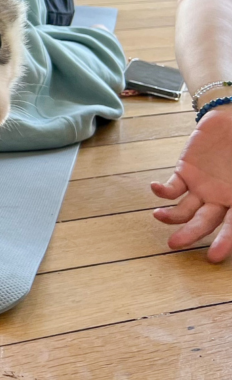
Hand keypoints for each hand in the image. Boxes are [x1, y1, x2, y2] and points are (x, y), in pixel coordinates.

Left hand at [151, 107, 231, 261]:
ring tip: (158, 216)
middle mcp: (219, 200)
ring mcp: (200, 187)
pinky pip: (171, 186)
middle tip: (174, 245)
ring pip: (183, 209)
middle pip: (203, 222)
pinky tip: (155, 189)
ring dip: (170, 215)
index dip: (224, 242)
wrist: (231, 121)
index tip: (214, 258)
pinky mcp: (184, 172)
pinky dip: (162, 190)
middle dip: (190, 234)